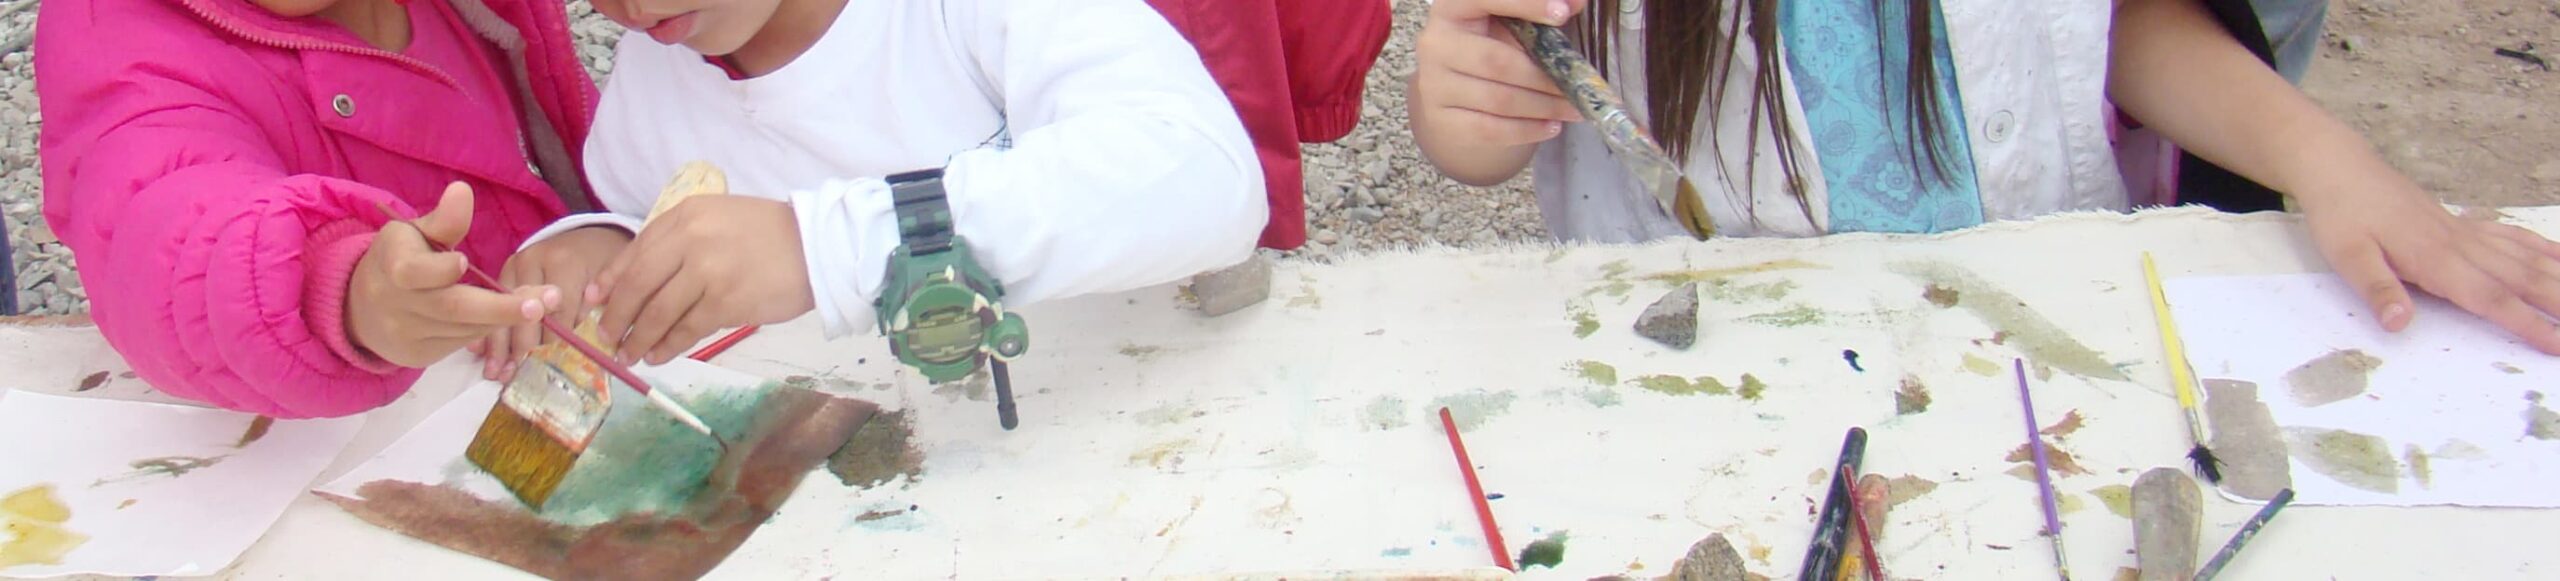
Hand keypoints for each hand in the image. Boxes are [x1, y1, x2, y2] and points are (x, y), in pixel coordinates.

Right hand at [348, 183, 557, 367]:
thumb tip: (462, 190)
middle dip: (501, 307)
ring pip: (465, 328)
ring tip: (546, 302)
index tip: (465, 262)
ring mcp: (406, 333)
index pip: (413, 272)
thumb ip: (443, 220)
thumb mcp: (414, 233)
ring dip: (508, 317)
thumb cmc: (401, 257)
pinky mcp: (418, 354)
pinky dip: (490, 329)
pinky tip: (515, 315)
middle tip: (543, 301)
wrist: (361, 307)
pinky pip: (461, 342)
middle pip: (451, 308)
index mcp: (391, 264)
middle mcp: (395, 303)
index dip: (440, 270)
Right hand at [483, 226, 631, 381]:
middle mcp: (535, 261)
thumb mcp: (609, 279)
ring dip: (497, 343)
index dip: (552, 343)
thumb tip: (584, 346)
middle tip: (513, 376)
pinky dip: (485, 326)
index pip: (557, 311)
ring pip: (503, 309)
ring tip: (495, 373)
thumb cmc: (602, 262)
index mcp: (565, 262)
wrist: (590, 234)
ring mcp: (515, 263)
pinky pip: (492, 301)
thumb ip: (598, 307)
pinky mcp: (505, 268)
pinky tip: (477, 352)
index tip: (545, 369)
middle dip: (520, 347)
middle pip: (524, 312)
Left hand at [594, 195, 814, 365]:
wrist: (817, 246)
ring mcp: (708, 271)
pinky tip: (658, 356)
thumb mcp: (716, 221)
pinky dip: (668, 346)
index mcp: (685, 215)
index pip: (635, 251)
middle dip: (617, 316)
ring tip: (628, 354)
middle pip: (639, 285)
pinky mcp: (726, 301)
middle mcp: (690, 240)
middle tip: (605, 337)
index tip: (593, 303)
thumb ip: (677, 244)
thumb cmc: (766, 235)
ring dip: (639, 338)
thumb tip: (631, 283)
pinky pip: (687, 329)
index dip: (610, 282)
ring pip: (659, 312)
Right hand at [1410, 0, 1585, 145]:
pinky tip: (1551, 126)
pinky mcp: (1441, 119)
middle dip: (1544, 77)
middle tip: (1579, 86)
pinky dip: (1527, 130)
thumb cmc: (1493, 46)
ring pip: (1498, 99)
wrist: (1460, 90)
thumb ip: (1544, 10)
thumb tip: (1577, 2)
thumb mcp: (1515, 22)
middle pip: (1496, 61)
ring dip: (1543, 107)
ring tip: (1573, 108)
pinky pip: (1490, 129)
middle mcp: (1436, 43)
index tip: (1563, 14)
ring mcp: (1435, 84)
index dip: (1526, 4)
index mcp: (1454, 7)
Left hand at [2299, 173, 2559, 353]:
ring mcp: (2465, 232)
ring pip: (2526, 258)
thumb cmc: (2340, 214)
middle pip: (2522, 279)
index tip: (2558, 345)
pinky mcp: (2462, 224)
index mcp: (2436, 260)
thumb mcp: (2347, 256)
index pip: (2491, 297)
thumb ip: (2377, 290)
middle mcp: (2461, 245)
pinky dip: (2544, 249)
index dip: (2526, 323)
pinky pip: (2512, 238)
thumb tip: (2400, 324)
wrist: (2340, 168)